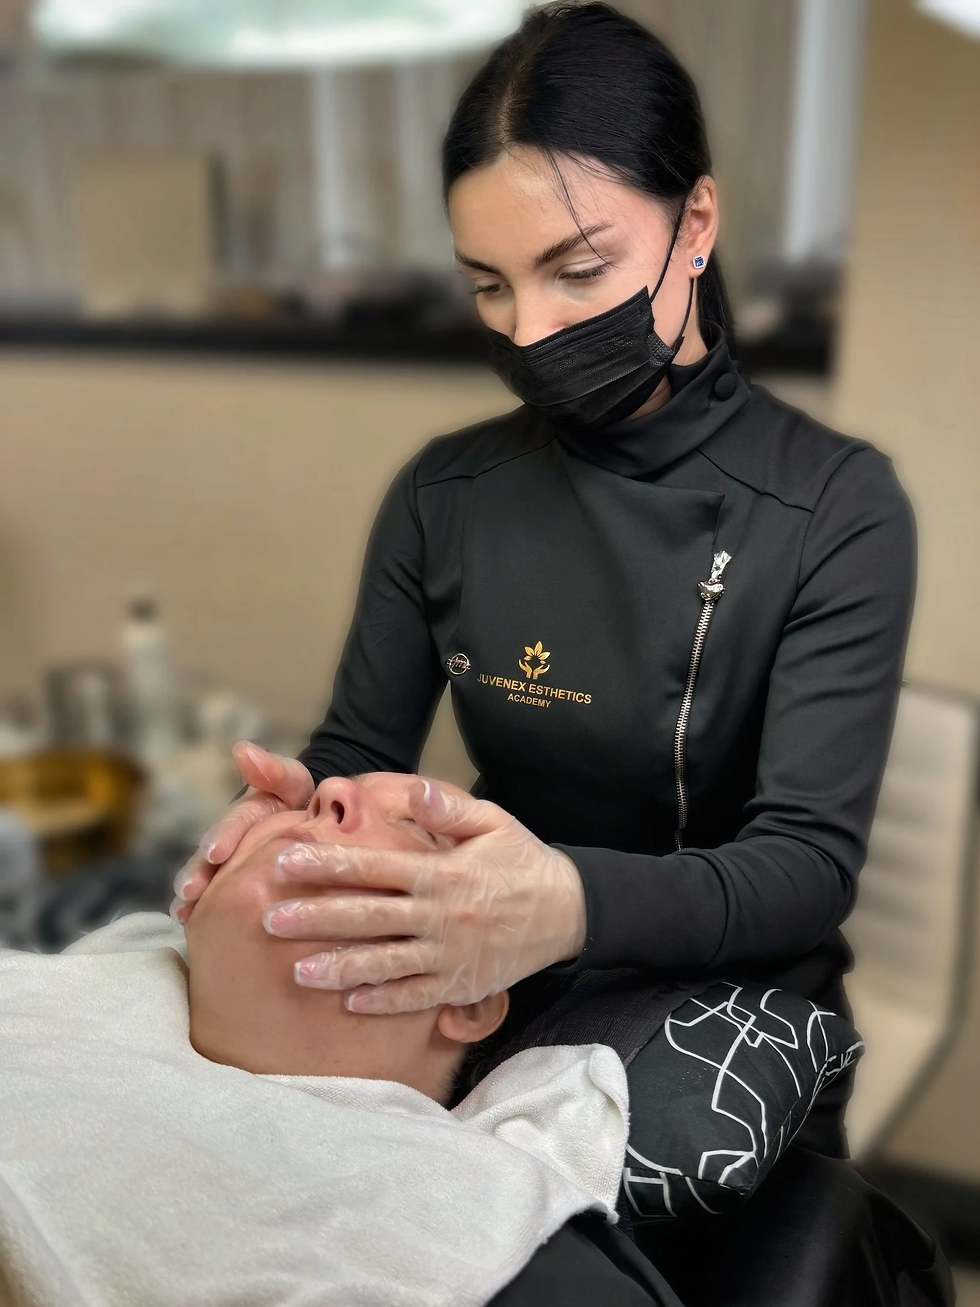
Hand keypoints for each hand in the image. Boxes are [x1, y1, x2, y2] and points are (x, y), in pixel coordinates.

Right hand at [170, 742, 314, 921]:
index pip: (233, 825)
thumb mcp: (295, 783)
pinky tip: (191, 925)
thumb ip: (273, 770)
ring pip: (207, 882)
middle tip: (190, 891)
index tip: (214, 852)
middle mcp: (229, 841)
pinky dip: (204, 914)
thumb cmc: (305, 802)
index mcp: (245, 816)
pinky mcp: (233, 890)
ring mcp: (229, 867)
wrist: (320, 826)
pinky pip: (218, 903)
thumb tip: (241, 748)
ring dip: (194, 896)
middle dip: (198, 873)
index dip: (222, 837)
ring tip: (184, 912)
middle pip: (208, 858)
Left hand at [263, 780, 587, 1013]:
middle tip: (271, 919)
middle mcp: (442, 915)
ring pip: (386, 963)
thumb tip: (410, 790)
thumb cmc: (523, 861)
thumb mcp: (494, 821)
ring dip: (341, 967)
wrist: (571, 911)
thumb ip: (447, 808)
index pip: (375, 866)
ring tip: (298, 972)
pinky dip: (385, 1001)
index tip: (287, 859)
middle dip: (317, 918)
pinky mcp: (462, 985)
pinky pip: (418, 996)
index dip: (329, 862)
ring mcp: (451, 954)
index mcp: (443, 872)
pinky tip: (350, 1002)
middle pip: (369, 917)